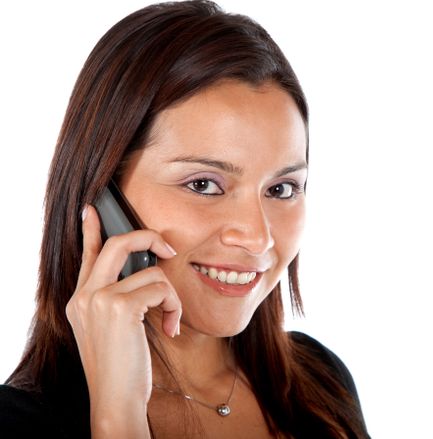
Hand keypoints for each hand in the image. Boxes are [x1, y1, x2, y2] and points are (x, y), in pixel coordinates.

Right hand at [65, 205, 180, 437]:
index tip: (91, 210)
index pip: (86, 255)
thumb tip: (144, 276)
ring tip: (168, 320)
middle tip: (167, 249)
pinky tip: (169, 329)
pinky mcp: (120, 307)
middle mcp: (84, 296)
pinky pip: (161, 289)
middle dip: (147, 238)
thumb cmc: (120, 366)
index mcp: (81, 300)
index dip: (90, 230)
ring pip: (152, 273)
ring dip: (170, 297)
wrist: (115, 400)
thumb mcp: (109, 329)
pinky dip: (173, 307)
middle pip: (118, 245)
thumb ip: (117, 299)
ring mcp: (99, 299)